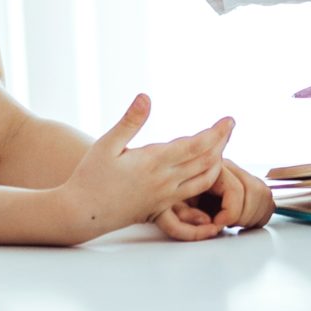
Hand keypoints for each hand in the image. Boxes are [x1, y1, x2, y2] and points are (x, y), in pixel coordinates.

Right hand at [52, 95, 232, 239]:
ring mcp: (165, 197)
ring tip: (221, 146)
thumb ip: (129, 122)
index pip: (196, 146)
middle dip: (221, 143)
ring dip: (218, 162)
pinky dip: (206, 181)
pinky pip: (193, 195)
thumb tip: (146, 97)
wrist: (82, 214)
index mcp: (153, 162)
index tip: (229, 120)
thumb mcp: (106, 144)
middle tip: (229, 126)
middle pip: (206, 161)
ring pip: (204, 180)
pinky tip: (207, 172)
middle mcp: (165, 181)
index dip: (216, 133)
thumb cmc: (90, 177)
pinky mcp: (161, 208)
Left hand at [157, 160, 275, 239]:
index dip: (231, 213)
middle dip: (244, 215)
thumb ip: (184, 215)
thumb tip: (209, 223)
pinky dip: (260, 212)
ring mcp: (238, 174)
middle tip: (227, 226)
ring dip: (253, 214)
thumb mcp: (167, 207)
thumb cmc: (166, 199)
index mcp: (209, 169)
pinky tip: (244, 221)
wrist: (163, 186)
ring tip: (233, 224)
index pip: (235, 190)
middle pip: (255, 190)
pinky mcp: (245, 182)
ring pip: (263, 193)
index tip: (217, 225)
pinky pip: (265, 196)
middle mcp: (228, 167)